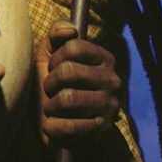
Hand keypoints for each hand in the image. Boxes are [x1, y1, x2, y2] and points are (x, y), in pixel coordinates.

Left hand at [35, 20, 119, 149]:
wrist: (56, 128)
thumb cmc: (52, 86)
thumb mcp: (48, 56)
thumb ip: (56, 35)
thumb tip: (69, 29)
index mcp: (103, 58)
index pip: (73, 46)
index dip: (54, 59)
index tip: (53, 69)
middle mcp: (112, 80)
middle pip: (68, 71)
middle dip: (49, 83)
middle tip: (50, 92)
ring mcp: (110, 106)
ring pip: (67, 99)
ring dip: (50, 106)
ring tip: (52, 109)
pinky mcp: (102, 131)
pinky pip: (69, 127)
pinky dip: (53, 127)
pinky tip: (53, 126)